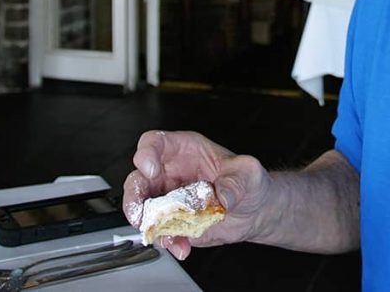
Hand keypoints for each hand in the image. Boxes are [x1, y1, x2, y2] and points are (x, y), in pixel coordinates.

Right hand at [123, 130, 272, 259]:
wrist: (255, 210)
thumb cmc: (248, 181)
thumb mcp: (248, 173)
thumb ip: (237, 180)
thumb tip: (223, 195)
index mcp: (185, 150)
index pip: (155, 142)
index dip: (147, 154)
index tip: (152, 170)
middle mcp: (171, 173)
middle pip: (138, 178)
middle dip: (133, 196)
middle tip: (141, 212)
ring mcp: (169, 200)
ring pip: (141, 209)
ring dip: (147, 225)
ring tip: (164, 235)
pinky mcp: (173, 222)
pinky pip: (161, 233)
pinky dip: (169, 242)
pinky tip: (182, 246)